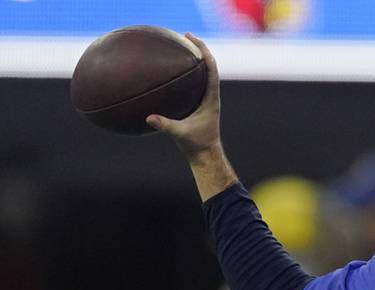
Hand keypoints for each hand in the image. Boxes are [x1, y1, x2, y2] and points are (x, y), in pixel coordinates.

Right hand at [146, 33, 221, 160]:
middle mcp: (210, 96)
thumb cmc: (197, 146)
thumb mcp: (181, 135)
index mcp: (211, 99)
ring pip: (201, 75)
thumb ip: (166, 126)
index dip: (204, 53)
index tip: (193, 40)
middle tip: (185, 36)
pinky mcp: (199, 105)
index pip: (211, 70)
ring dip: (192, 61)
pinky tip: (168, 74)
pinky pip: (192, 85)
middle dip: (197, 50)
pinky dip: (184, 76)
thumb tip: (149, 118)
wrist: (206, 156)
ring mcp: (205, 100)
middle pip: (207, 67)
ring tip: (179, 48)